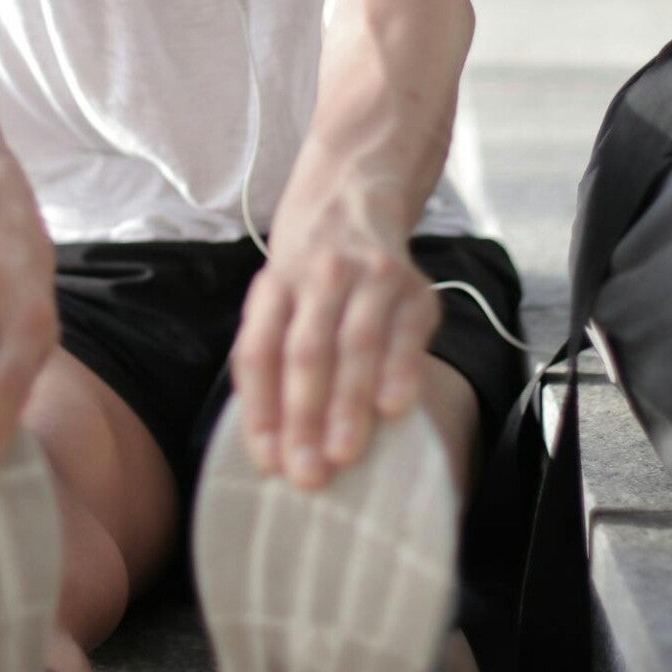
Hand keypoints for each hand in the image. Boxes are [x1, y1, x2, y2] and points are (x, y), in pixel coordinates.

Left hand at [229, 208, 438, 488]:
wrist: (353, 196)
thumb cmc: (308, 276)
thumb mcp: (276, 300)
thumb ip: (270, 359)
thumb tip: (272, 446)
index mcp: (273, 288)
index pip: (258, 352)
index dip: (261, 409)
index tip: (268, 463)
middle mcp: (317, 277)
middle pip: (305, 351)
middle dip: (304, 417)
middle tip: (307, 475)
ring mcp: (368, 276)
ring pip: (355, 342)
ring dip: (348, 403)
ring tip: (345, 456)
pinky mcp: (414, 286)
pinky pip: (406, 332)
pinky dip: (399, 370)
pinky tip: (393, 408)